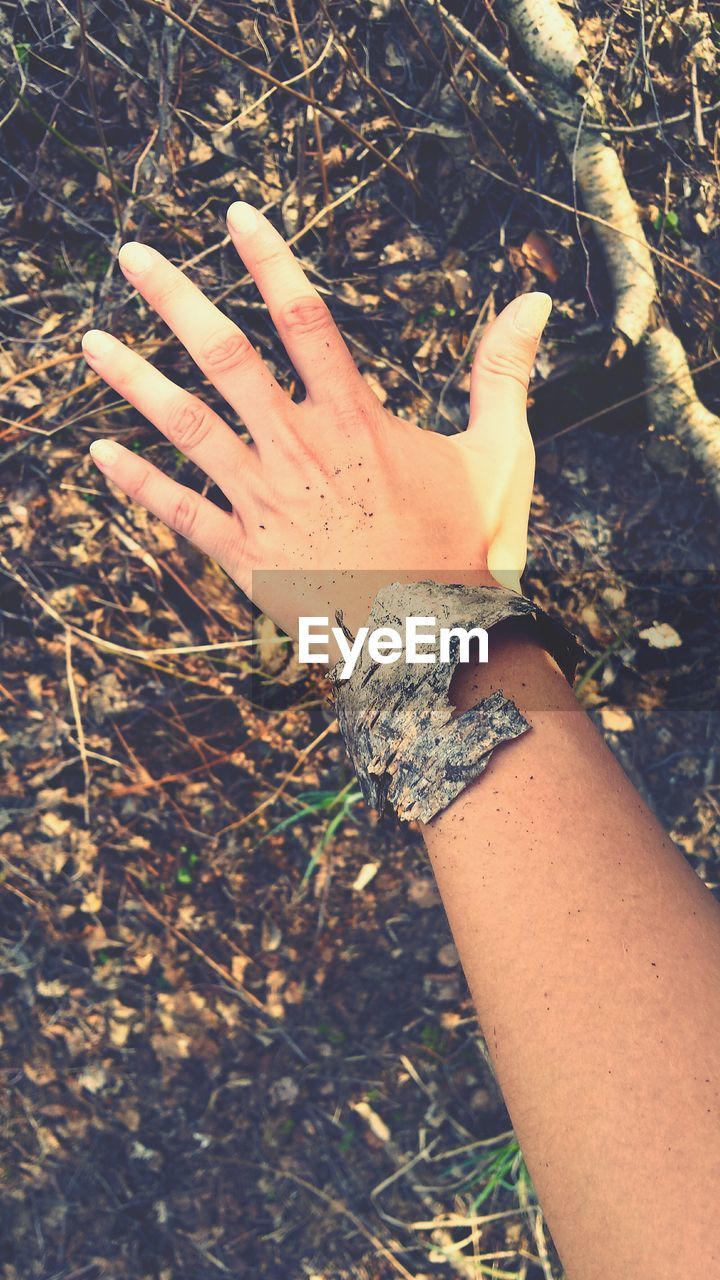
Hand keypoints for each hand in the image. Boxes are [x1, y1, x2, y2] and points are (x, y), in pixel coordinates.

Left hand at [82, 202, 549, 637]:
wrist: (432, 642)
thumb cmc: (467, 549)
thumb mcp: (500, 454)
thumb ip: (505, 372)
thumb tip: (537, 298)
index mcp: (357, 422)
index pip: (306, 320)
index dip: (269, 262)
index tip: (235, 216)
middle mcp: (302, 453)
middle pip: (227, 361)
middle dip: (177, 301)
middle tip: (133, 255)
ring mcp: (267, 505)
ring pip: (189, 430)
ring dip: (134, 382)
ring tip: (89, 341)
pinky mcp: (247, 555)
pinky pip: (181, 513)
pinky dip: (139, 484)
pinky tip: (98, 452)